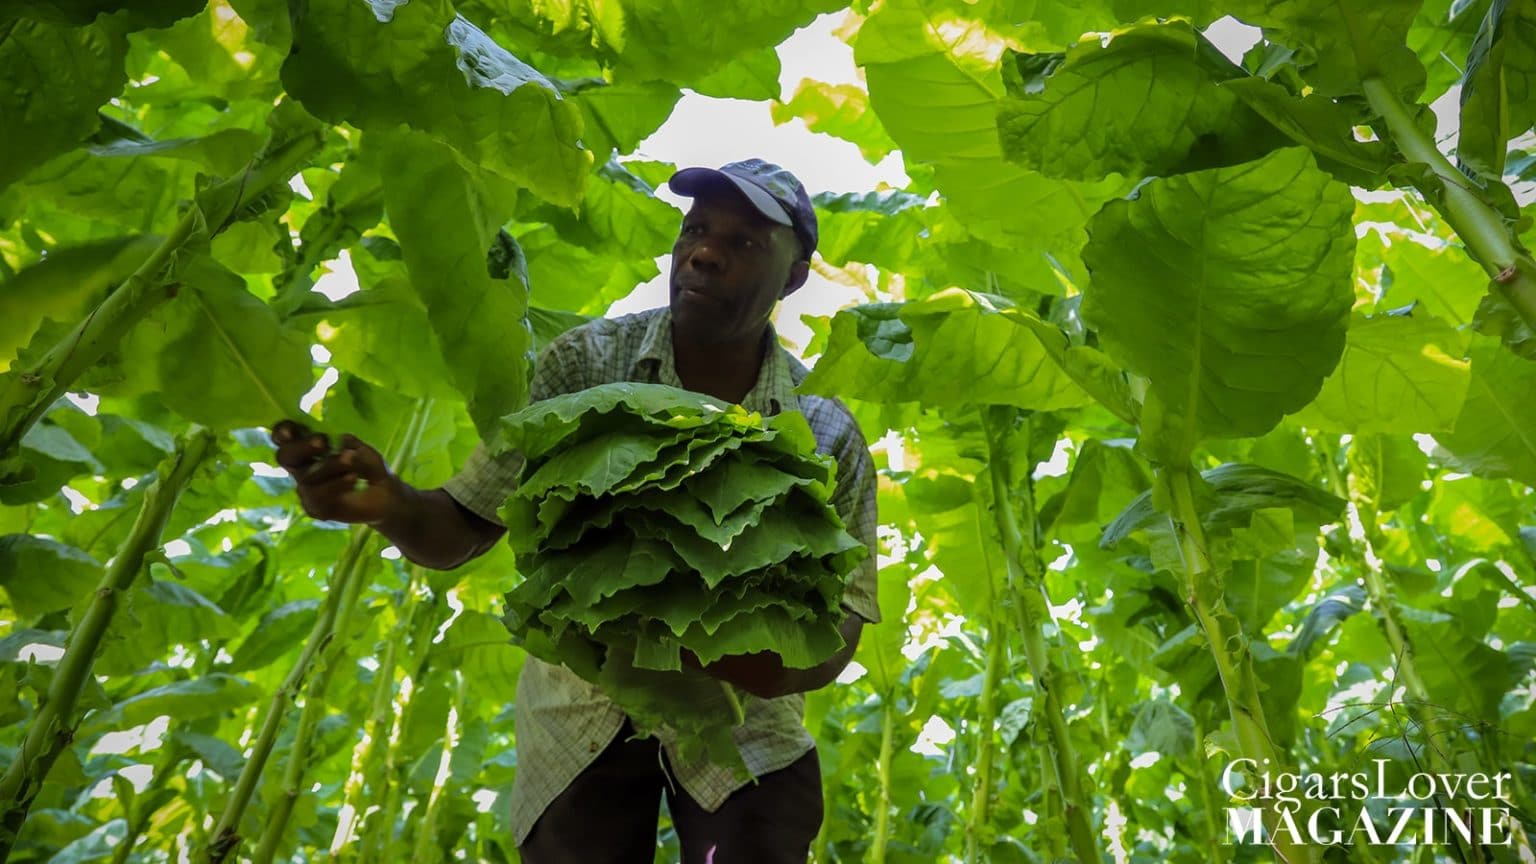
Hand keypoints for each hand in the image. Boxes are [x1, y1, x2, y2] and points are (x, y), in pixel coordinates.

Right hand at [270, 420, 401, 524]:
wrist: (384, 497)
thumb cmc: (367, 467)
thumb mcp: (363, 451)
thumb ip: (350, 444)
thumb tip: (339, 440)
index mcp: (308, 447)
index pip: (286, 437)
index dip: (282, 431)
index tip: (290, 431)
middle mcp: (301, 467)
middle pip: (285, 456)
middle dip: (302, 447)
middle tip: (322, 442)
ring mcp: (305, 488)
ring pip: (307, 477)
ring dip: (330, 466)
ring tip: (352, 459)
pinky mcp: (314, 508)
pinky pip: (318, 496)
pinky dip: (337, 485)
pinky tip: (353, 479)